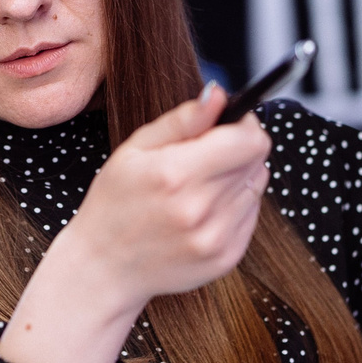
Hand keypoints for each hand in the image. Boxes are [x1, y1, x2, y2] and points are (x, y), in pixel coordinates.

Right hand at [0, 90, 270, 362]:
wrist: (104, 268)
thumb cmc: (114, 203)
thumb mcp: (135, 149)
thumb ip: (183, 119)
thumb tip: (218, 94)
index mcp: (176, 175)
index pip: (249, 140)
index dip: (245, 124)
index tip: (231, 123)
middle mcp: (200, 209)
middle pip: (256, 161)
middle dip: (238, 149)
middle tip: (206, 156)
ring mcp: (215, 239)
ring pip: (257, 188)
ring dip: (237, 179)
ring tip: (200, 188)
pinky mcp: (226, 259)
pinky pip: (251, 217)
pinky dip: (234, 207)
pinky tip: (202, 212)